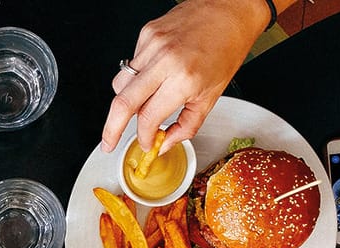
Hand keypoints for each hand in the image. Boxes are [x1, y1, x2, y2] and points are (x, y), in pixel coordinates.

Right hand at [101, 0, 267, 152]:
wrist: (231, 10)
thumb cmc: (227, 48)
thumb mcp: (212, 96)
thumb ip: (186, 125)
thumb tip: (165, 143)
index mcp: (183, 79)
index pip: (148, 118)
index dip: (144, 137)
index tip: (146, 143)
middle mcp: (164, 60)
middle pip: (122, 103)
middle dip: (111, 129)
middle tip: (108, 143)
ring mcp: (152, 44)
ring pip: (121, 84)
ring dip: (126, 101)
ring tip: (141, 103)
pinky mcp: (147, 33)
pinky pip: (131, 65)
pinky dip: (137, 77)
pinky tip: (155, 74)